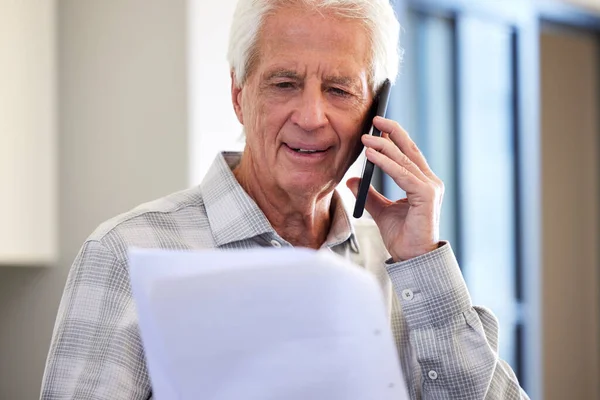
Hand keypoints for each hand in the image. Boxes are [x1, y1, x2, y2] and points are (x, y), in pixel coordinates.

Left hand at [347, 116, 443, 261]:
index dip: (395, 136)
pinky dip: (386, 163)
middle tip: (373, 120)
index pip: (409, 153)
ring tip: (365, 138)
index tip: (378, 124)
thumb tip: (352, 179)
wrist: (412, 258)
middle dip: (392, 132)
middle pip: (410, 150)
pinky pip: (402, 174)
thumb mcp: (381, 211)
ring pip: (404, 160)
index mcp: (422, 183)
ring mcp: (430, 188)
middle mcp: (430, 182)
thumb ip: (370, 194)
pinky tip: (371, 155)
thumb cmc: (402, 236)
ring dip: (383, 146)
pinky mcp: (426, 196)